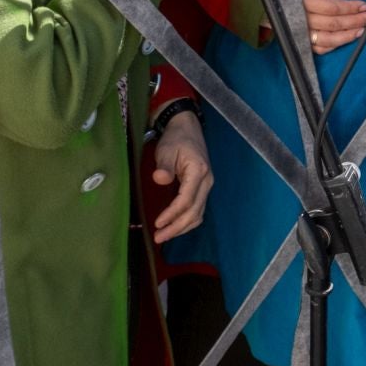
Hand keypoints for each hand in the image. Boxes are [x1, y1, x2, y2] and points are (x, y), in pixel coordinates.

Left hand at [149, 110, 212, 242]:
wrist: (187, 128)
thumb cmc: (176, 139)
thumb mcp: (166, 149)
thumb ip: (164, 166)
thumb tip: (160, 179)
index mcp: (199, 172)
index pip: (187, 200)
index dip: (173, 214)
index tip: (158, 223)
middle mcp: (207, 182)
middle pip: (194, 212)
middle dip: (177, 227)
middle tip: (159, 237)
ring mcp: (206, 186)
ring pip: (198, 214)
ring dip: (182, 228)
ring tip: (165, 236)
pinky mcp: (202, 188)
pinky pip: (198, 210)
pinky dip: (187, 221)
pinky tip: (175, 226)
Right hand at [296, 0, 365, 52]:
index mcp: (303, 0)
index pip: (332, 7)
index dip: (350, 7)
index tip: (364, 5)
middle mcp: (300, 18)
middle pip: (332, 24)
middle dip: (353, 21)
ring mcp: (300, 32)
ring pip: (327, 39)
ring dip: (347, 36)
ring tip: (362, 30)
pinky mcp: (301, 41)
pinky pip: (320, 48)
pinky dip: (335, 45)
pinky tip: (346, 38)